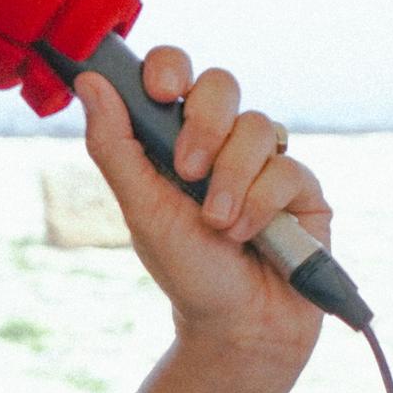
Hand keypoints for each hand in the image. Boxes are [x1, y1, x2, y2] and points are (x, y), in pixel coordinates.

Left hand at [76, 47, 327, 392]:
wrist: (238, 325)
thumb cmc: (187, 269)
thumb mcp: (140, 209)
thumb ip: (114, 146)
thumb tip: (88, 82)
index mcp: (177, 137)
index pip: (176, 73)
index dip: (170, 68)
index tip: (160, 92)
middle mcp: (224, 142)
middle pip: (222, 84)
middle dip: (204, 125)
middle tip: (187, 171)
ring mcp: (266, 162)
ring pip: (256, 126)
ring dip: (231, 180)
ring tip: (219, 226)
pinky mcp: (303, 188)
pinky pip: (287, 167)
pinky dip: (261, 205)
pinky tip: (251, 236)